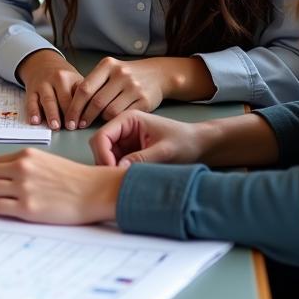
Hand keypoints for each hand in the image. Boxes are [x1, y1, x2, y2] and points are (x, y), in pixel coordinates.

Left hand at [0, 148, 122, 224]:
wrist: (95, 191)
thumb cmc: (75, 179)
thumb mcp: (47, 161)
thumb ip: (25, 165)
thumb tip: (4, 176)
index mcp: (26, 156)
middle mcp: (22, 168)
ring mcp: (23, 188)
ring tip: (1, 202)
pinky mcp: (27, 208)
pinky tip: (10, 211)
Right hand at [16, 49, 83, 129]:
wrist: (42, 62)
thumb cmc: (63, 77)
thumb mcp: (76, 81)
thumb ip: (85, 97)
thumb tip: (98, 116)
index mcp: (72, 78)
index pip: (79, 95)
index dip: (82, 109)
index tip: (84, 122)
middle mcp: (58, 79)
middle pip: (64, 98)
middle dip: (68, 113)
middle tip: (71, 127)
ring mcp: (43, 84)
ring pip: (48, 100)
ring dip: (52, 114)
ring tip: (55, 126)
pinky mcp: (31, 90)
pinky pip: (31, 101)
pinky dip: (33, 112)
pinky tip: (35, 120)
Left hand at [64, 57, 168, 128]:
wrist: (157, 74)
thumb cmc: (126, 75)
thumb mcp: (109, 71)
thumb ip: (93, 84)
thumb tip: (72, 107)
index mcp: (107, 65)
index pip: (84, 89)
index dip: (74, 107)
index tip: (69, 119)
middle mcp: (121, 74)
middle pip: (96, 102)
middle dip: (84, 117)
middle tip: (77, 126)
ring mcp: (134, 87)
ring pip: (110, 111)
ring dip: (101, 119)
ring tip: (98, 120)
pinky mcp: (145, 101)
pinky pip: (124, 116)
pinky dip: (115, 120)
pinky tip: (112, 120)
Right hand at [91, 110, 205, 168]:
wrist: (198, 145)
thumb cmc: (184, 142)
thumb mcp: (164, 151)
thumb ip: (141, 158)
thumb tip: (118, 169)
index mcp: (128, 119)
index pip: (102, 136)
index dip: (103, 155)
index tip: (113, 172)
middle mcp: (122, 128)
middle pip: (99, 146)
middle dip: (105, 163)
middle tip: (119, 179)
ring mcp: (124, 140)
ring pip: (105, 156)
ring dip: (111, 168)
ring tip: (126, 179)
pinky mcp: (128, 151)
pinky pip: (115, 162)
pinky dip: (118, 171)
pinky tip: (129, 178)